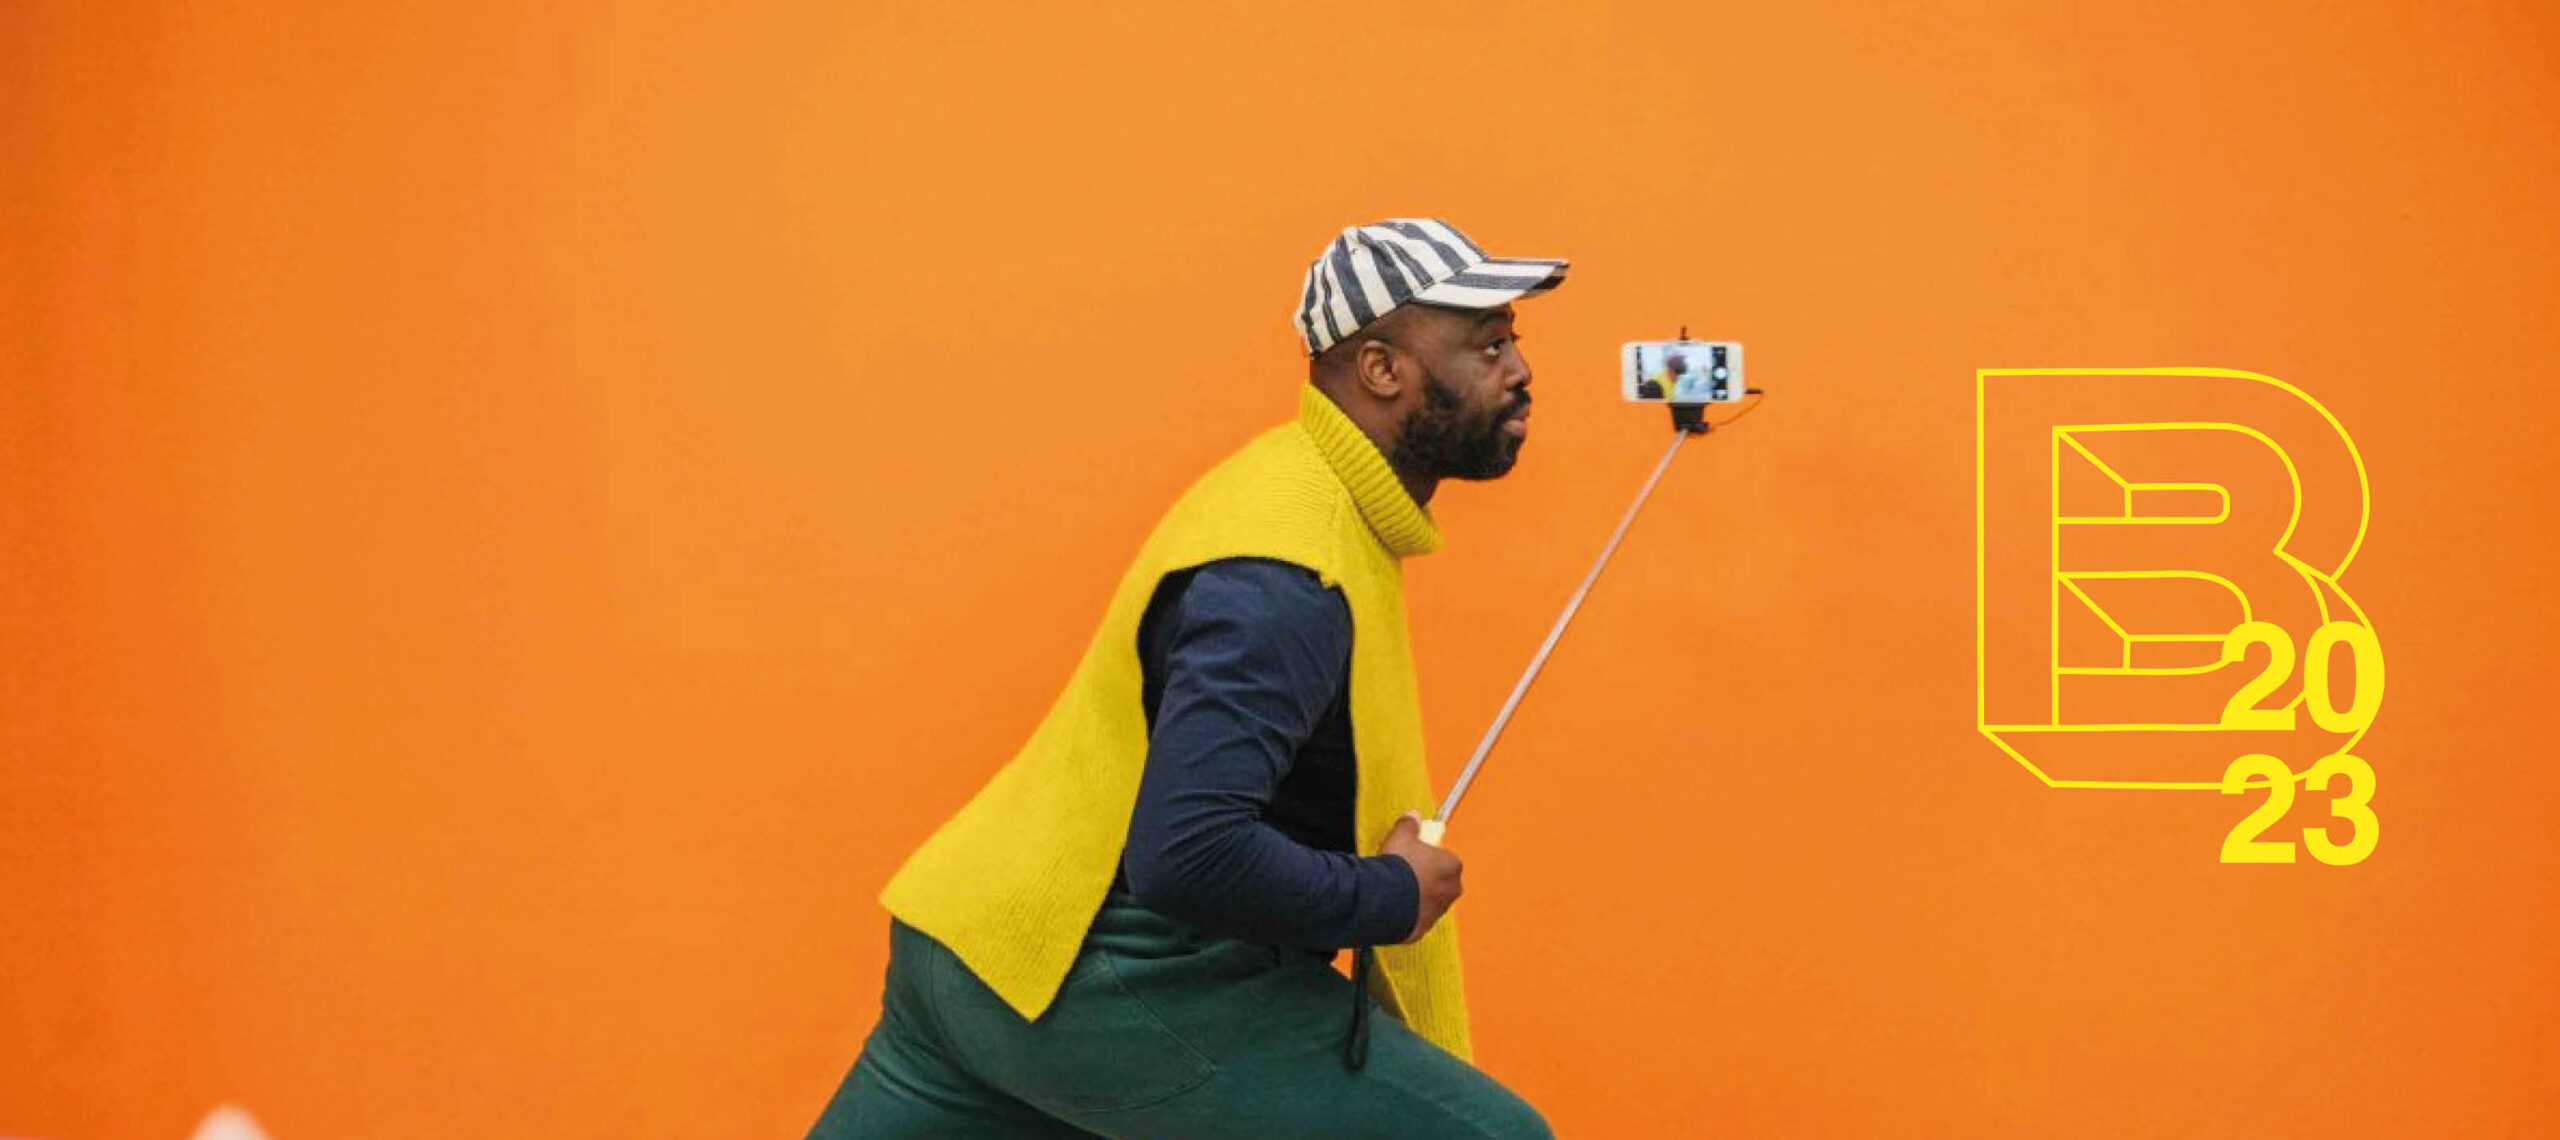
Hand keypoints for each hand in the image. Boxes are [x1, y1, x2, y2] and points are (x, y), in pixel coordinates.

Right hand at [1380, 811, 1461, 943]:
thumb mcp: (1402, 836)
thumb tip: (1412, 816)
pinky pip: (1417, 916)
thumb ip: (1409, 824)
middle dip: (1426, 877)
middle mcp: (1451, 890)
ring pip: (1430, 900)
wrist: (1386, 897)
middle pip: (1440, 880)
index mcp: (1452, 866)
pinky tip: (1393, 904)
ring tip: (1396, 889)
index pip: (1445, 858)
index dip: (1428, 855)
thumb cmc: (1399, 866)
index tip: (1414, 855)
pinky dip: (1408, 912)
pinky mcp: (1425, 926)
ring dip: (1417, 895)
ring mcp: (1439, 910)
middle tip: (1404, 872)